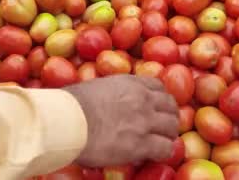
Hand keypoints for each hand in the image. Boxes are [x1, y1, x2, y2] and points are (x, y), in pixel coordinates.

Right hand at [64, 75, 178, 167]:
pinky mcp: (141, 144)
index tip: (156, 106)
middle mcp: (142, 99)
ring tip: (162, 141)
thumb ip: (108, 91)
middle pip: (170, 105)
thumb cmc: (70, 105)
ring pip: (172, 127)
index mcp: (130, 83)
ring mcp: (144, 121)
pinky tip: (156, 155)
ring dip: (168, 134)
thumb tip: (103, 98)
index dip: (159, 98)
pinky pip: (166, 148)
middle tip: (163, 126)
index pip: (158, 86)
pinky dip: (164, 152)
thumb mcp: (94, 87)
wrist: (66, 122)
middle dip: (168, 115)